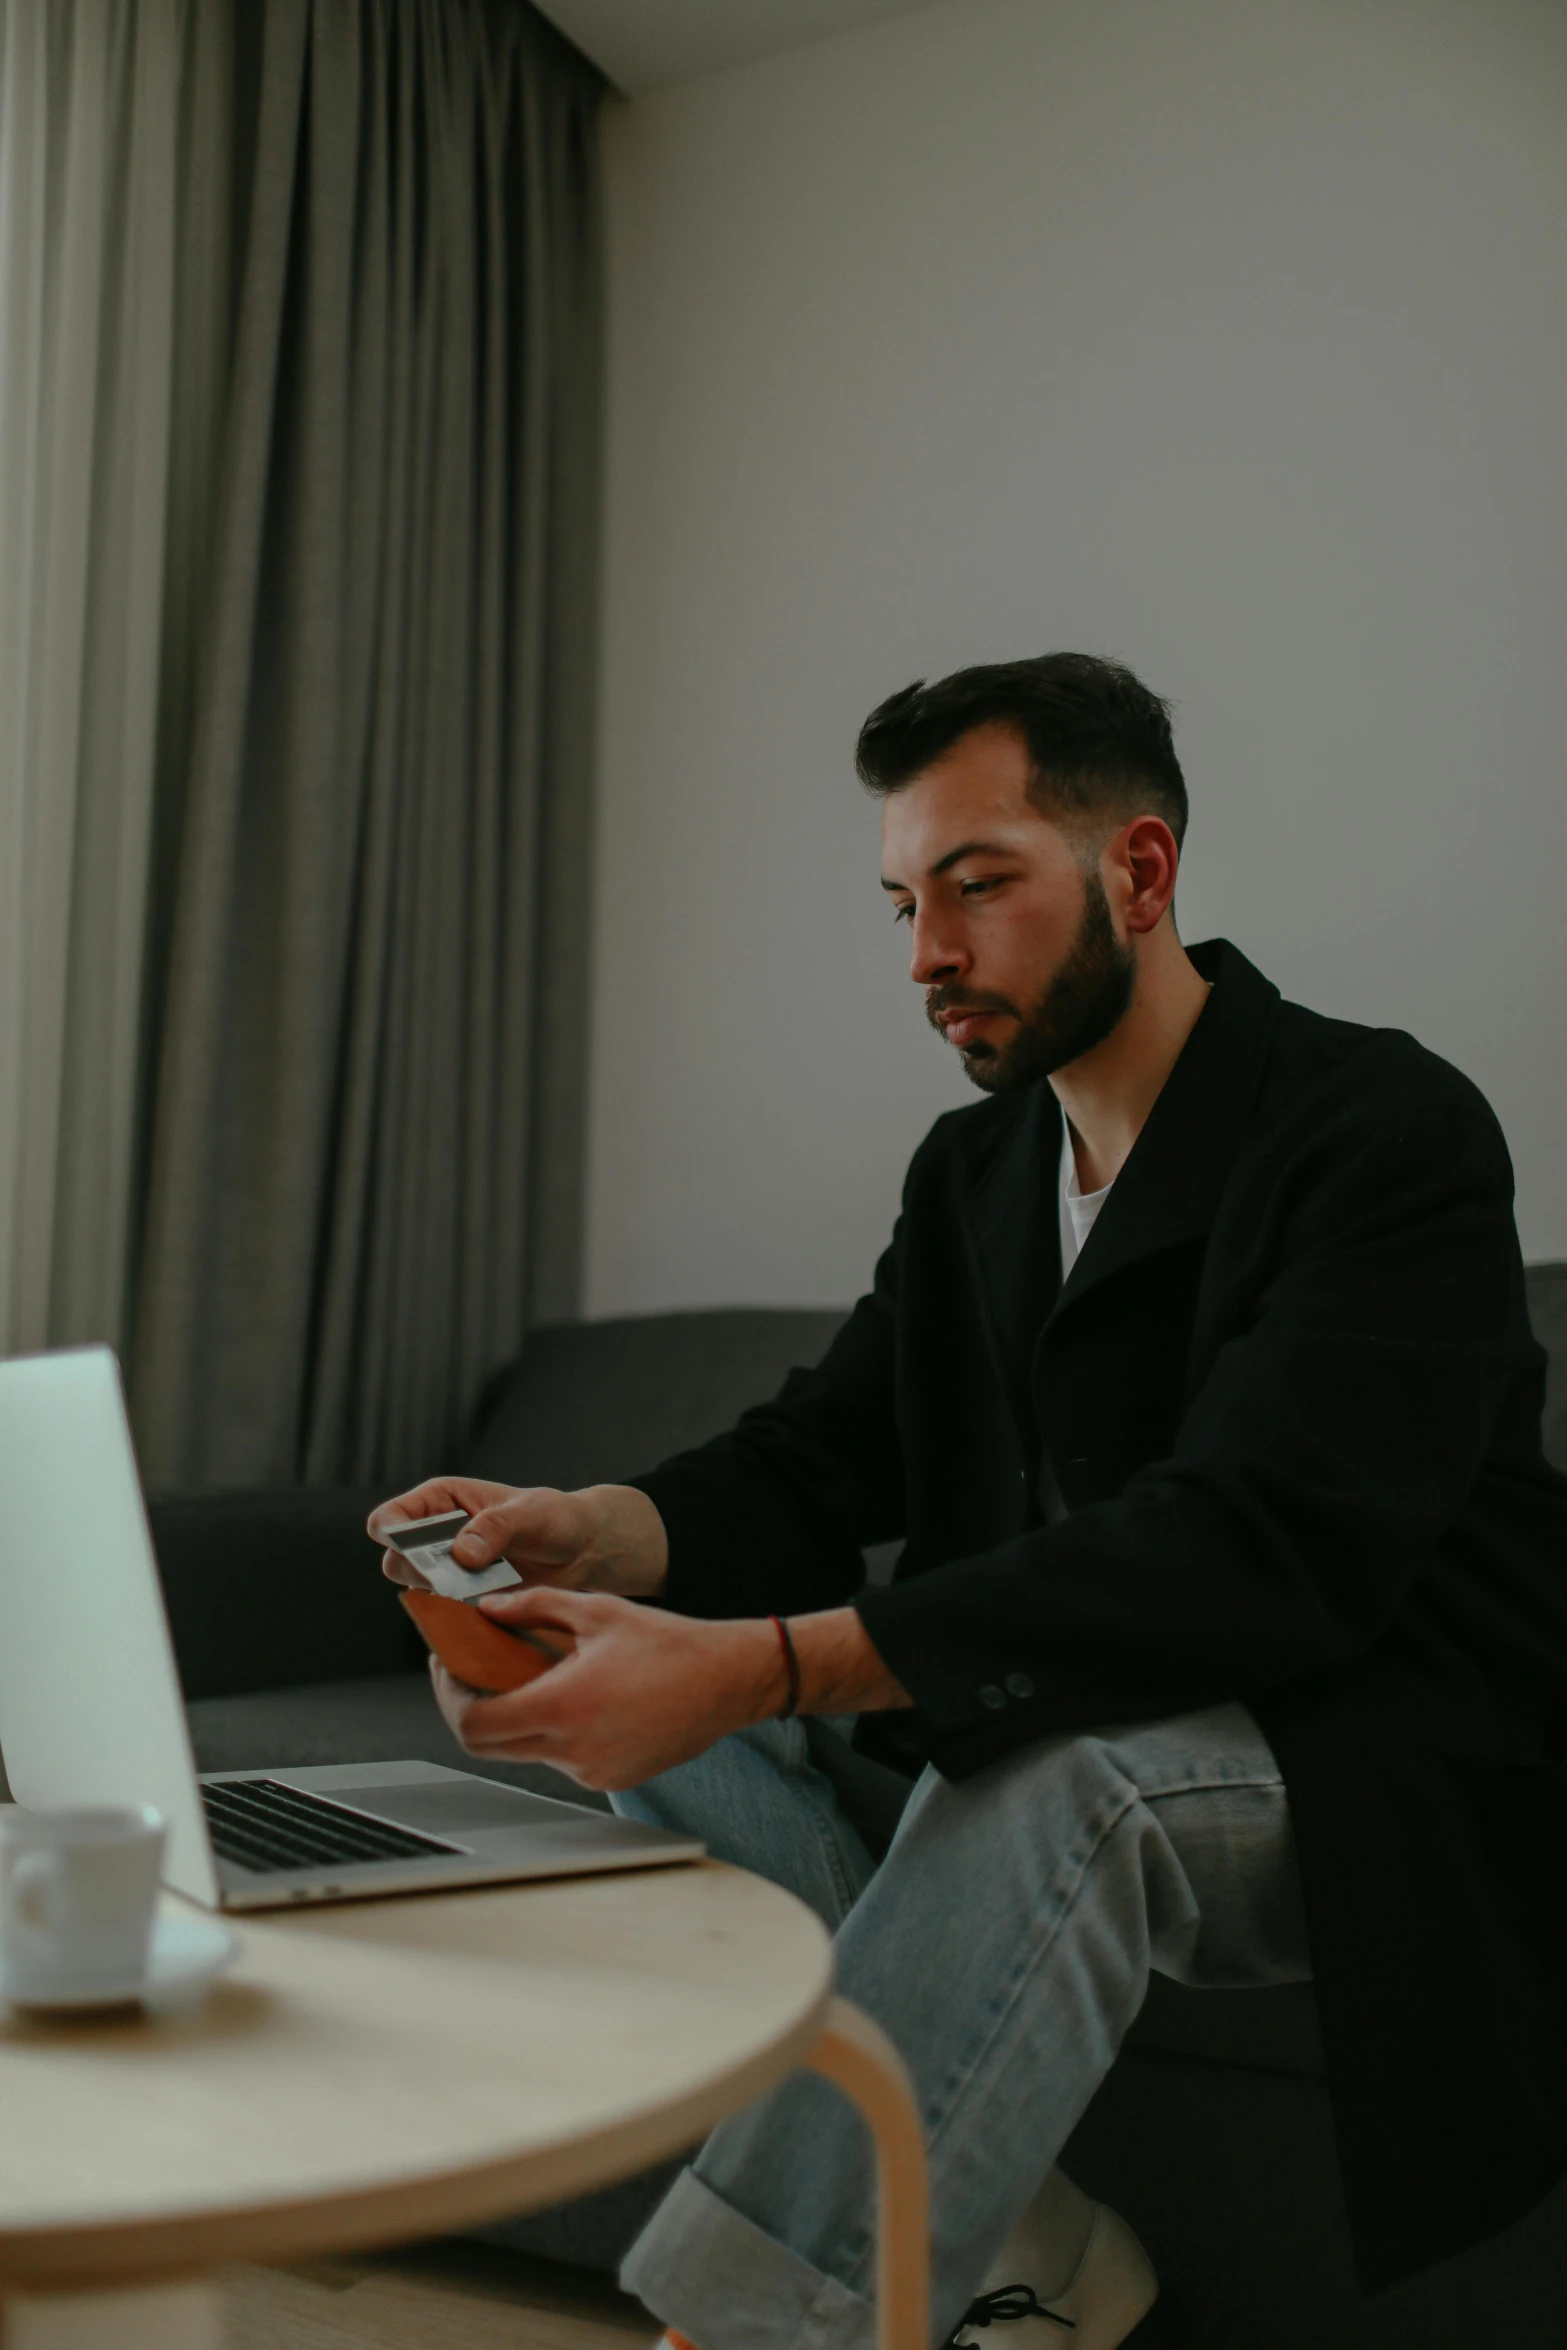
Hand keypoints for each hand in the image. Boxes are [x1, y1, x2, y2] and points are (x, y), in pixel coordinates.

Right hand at [366, 1478, 668, 1599]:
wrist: (581, 1550)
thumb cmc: (555, 1517)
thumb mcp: (531, 1512)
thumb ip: (496, 1526)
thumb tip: (462, 1554)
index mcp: (439, 1501)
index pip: (389, 1520)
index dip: (394, 1538)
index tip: (423, 1555)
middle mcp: (434, 1537)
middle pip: (394, 1562)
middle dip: (420, 1574)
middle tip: (456, 1580)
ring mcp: (447, 1572)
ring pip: (416, 1593)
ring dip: (442, 1598)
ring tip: (482, 1590)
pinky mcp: (464, 1600)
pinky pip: (445, 1615)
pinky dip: (460, 1617)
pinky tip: (491, 1609)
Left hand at [427, 1586, 784, 1790]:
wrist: (727, 1681)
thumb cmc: (669, 1644)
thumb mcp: (595, 1610)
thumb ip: (533, 1606)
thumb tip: (489, 1609)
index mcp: (562, 1706)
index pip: (474, 1724)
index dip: (450, 1699)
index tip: (450, 1670)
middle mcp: (572, 1749)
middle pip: (489, 1746)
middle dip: (472, 1709)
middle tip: (471, 1675)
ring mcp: (591, 1771)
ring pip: (527, 1751)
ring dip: (517, 1717)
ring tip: (530, 1677)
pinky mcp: (610, 1779)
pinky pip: (562, 1759)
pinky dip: (555, 1732)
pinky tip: (574, 1698)